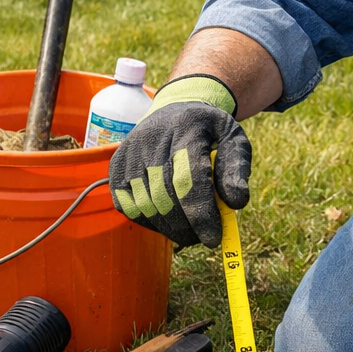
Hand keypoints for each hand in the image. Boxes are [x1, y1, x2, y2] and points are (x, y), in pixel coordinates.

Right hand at [109, 75, 251, 247]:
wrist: (172, 112)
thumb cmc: (208, 132)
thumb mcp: (233, 138)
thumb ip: (237, 168)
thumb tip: (236, 202)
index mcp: (185, 128)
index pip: (188, 178)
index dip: (201, 213)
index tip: (214, 238)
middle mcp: (149, 141)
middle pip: (165, 198)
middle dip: (189, 227)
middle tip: (207, 237)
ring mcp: (127, 157)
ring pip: (146, 208)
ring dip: (172, 229)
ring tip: (192, 230)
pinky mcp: (115, 173)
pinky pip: (131, 210)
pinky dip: (153, 223)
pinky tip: (171, 219)